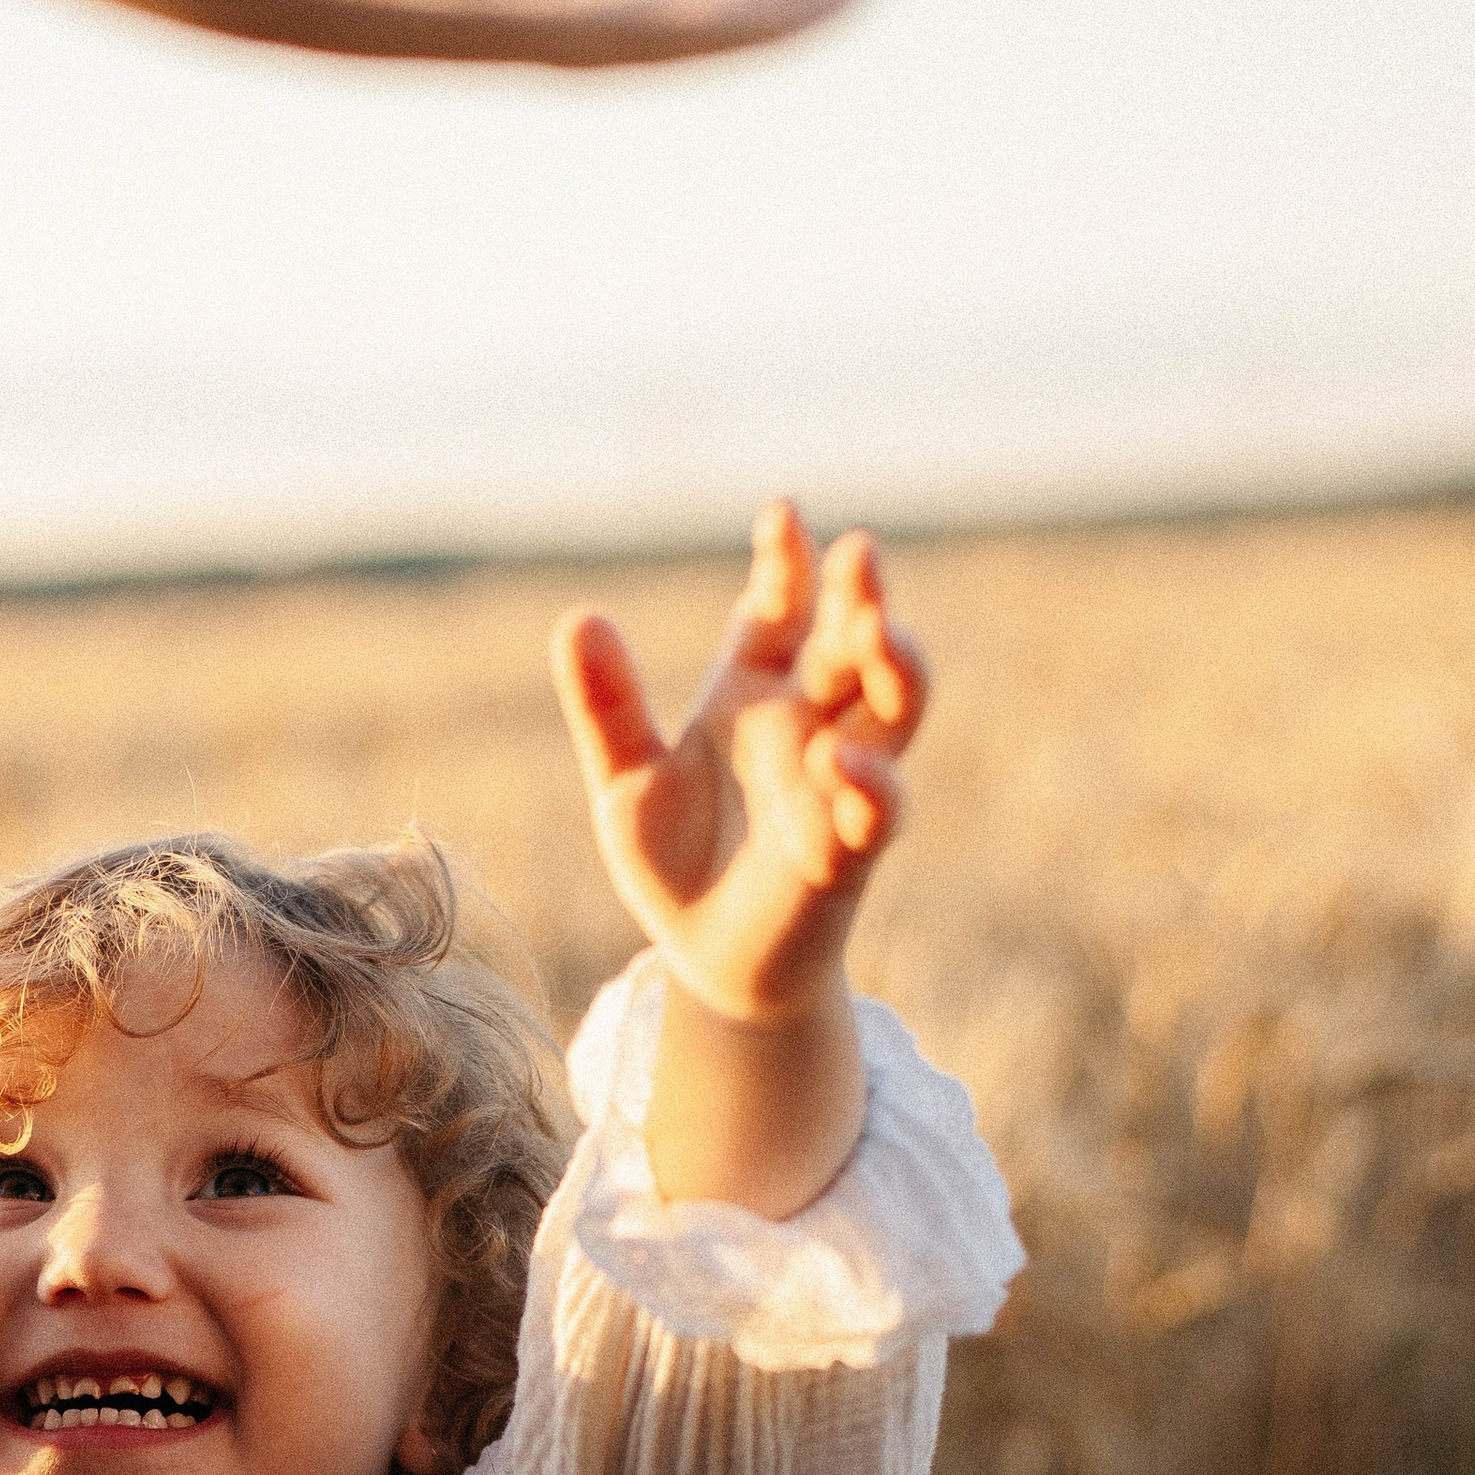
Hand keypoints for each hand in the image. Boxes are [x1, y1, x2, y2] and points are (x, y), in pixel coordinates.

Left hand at [551, 506, 924, 1027]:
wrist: (706, 959)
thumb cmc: (678, 861)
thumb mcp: (626, 780)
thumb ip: (608, 707)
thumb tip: (577, 617)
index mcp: (756, 692)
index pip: (781, 610)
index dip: (786, 564)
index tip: (783, 515)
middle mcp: (811, 725)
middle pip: (854, 645)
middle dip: (862, 599)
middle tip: (860, 552)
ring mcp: (840, 785)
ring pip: (894, 714)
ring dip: (897, 671)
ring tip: (881, 634)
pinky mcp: (849, 852)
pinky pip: (877, 811)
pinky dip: (866, 783)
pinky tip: (836, 759)